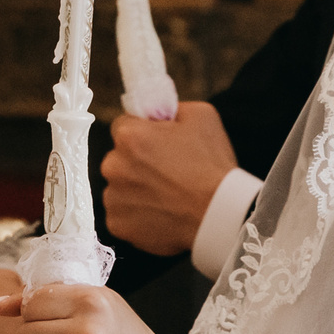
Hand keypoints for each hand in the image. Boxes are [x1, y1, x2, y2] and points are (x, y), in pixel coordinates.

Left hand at [101, 101, 236, 255]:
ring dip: (137, 189)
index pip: (123, 126)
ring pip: (120, 187)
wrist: (220, 216)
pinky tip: (162, 214)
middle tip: (167, 173)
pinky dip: (138, 215)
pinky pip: (123, 214)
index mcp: (129, 136)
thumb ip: (171, 108)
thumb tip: (158, 113)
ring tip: (168, 196)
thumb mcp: (201, 116)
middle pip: (119, 158)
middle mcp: (113, 166)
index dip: (144, 133)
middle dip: (138, 162)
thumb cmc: (212, 166)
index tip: (159, 144)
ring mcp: (113, 198)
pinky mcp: (117, 225)